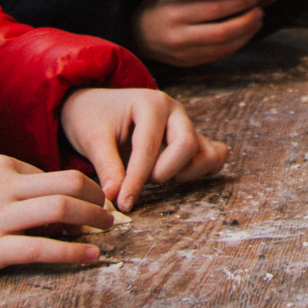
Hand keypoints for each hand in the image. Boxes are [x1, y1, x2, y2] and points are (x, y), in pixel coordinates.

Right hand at [0, 155, 111, 277]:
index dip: (79, 190)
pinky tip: (91, 257)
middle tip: (110, 213)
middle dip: (96, 198)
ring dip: (92, 220)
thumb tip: (58, 203)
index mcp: (1, 166)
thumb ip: (16, 185)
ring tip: (108, 230)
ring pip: (60, 210)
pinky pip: (42, 248)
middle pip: (67, 184)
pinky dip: (73, 252)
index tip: (90, 204)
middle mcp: (3, 187)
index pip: (53, 174)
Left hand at [61, 87, 230, 208]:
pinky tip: (176, 177)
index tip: (122, 203)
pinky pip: (214, 155)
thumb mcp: (92, 139)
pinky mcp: (192, 139)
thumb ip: (107, 167)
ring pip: (205, 153)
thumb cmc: (94, 119)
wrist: (96, 107)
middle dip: (163, 172)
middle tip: (140, 180)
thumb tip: (114, 198)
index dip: (136, 179)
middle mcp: (175, 111)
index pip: (149, 146)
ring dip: (183, 173)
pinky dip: (201, 171)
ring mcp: (186, 125)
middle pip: (186, 145)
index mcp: (151, 103)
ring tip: (155, 175)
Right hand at [132, 0, 263, 66]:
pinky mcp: (188, 64)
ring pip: (224, 48)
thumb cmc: (161, 4)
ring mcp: (183, 54)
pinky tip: (245, 33)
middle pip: (222, 33)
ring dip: (246, 35)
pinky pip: (218, 56)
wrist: (139, 32)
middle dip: (246, 22)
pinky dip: (236, 44)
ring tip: (257, 20)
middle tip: (259, 10)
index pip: (214, 9)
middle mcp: (178, 36)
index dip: (238, 3)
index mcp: (174, 13)